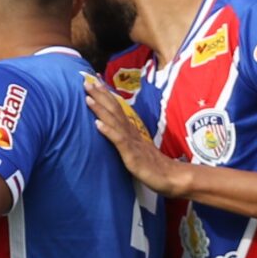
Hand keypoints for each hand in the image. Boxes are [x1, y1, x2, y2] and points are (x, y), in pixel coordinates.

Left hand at [83, 73, 190, 195]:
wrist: (169, 176)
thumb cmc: (152, 164)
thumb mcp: (136, 147)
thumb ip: (125, 138)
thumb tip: (114, 129)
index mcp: (131, 129)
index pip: (116, 108)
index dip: (105, 95)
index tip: (94, 81)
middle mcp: (131, 131)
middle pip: (114, 109)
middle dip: (100, 95)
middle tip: (86, 81)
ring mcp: (132, 141)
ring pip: (115, 121)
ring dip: (100, 109)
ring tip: (88, 98)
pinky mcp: (131, 154)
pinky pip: (119, 140)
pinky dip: (108, 131)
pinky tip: (97, 124)